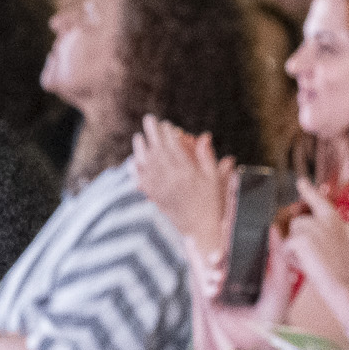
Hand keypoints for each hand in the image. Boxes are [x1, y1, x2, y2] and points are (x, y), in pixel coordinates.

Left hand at [131, 116, 231, 246]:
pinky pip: (141, 180)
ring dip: (141, 148)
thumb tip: (204, 136)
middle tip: (148, 119)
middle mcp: (172, 178)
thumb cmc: (211, 204)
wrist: (201, 230)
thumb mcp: (215, 179)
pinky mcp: (155, 197)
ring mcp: (161, 188)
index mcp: (188, 172)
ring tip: (139, 137)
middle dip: (152, 133)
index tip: (166, 123)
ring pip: (146, 163)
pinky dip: (135, 169)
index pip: (174, 146)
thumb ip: (208, 157)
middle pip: (158, 150)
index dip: (168, 133)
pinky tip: (133, 161)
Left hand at [278, 184, 348, 303]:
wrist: (347, 287)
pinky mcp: (300, 238)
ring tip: (314, 263)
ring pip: (290, 234)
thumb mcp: (338, 244)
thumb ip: (322, 232)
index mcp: (336, 219)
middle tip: (317, 258)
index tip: (301, 182)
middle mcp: (324, 218)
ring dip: (295, 249)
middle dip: (299, 239)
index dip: (308, 190)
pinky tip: (308, 266)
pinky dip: (292, 259)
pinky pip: (286, 247)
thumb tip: (300, 226)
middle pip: (297, 222)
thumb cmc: (344, 272)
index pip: (318, 199)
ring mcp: (311, 226)